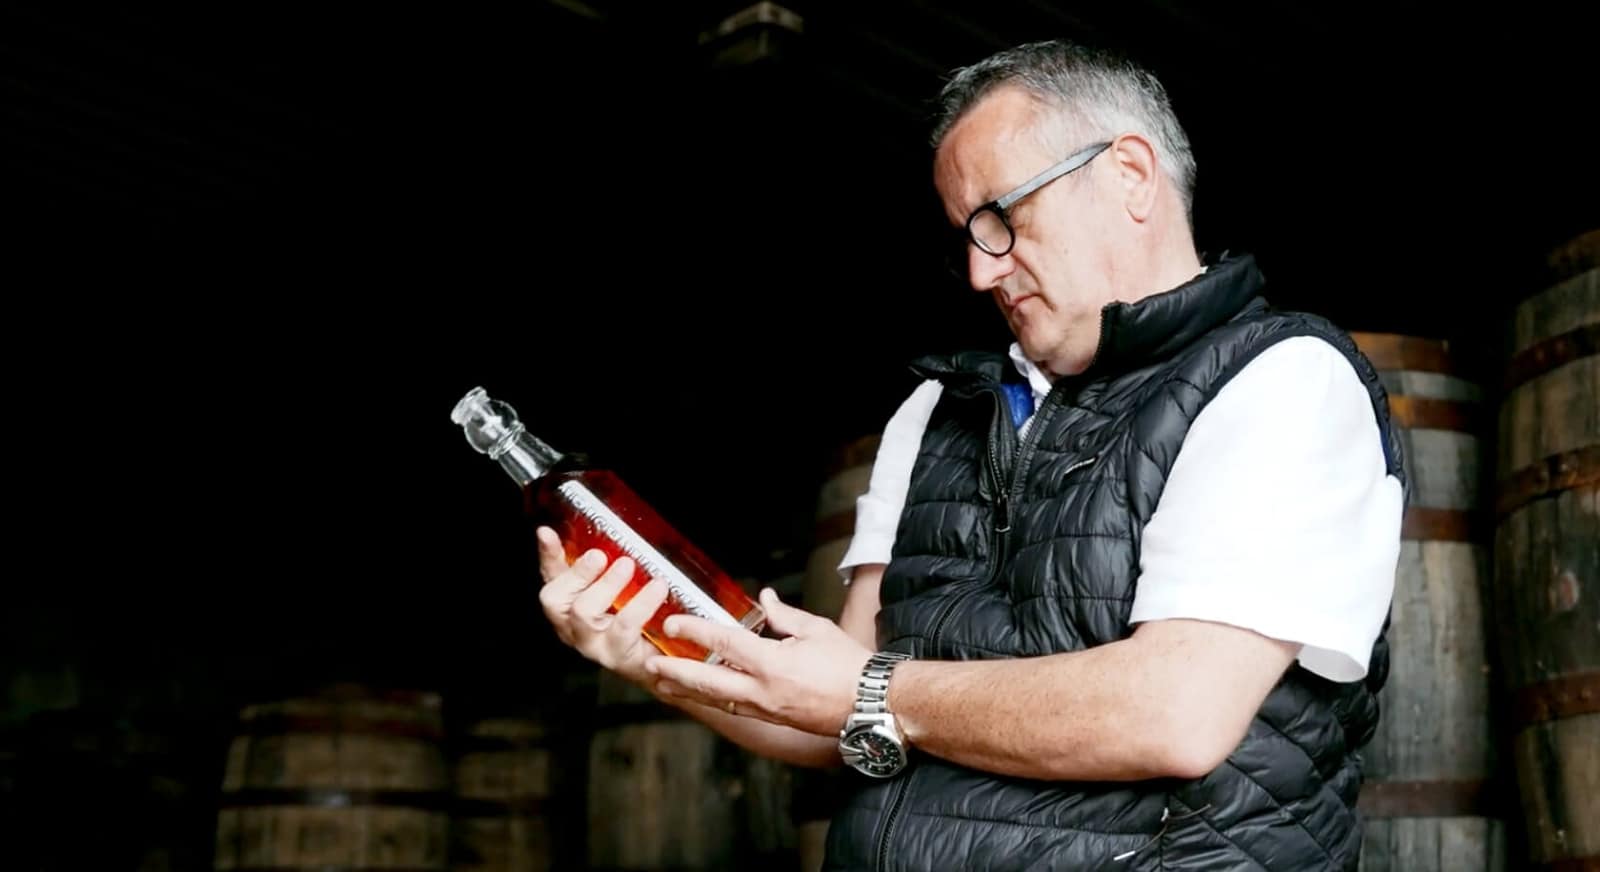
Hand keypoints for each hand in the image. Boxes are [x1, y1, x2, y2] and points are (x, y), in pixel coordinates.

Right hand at [536, 526, 668, 685]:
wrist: (662, 663)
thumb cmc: (637, 622)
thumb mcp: (621, 588)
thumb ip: (606, 565)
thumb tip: (604, 531)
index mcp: (569, 605)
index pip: (551, 575)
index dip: (548, 554)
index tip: (546, 533)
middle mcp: (572, 626)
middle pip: (556, 600)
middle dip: (576, 573)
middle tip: (599, 555)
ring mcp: (591, 644)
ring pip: (584, 613)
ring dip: (605, 585)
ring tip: (627, 565)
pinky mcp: (617, 655)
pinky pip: (624, 627)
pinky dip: (641, 604)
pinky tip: (657, 588)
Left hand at [645, 588, 871, 734]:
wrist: (872, 704)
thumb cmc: (849, 665)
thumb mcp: (816, 630)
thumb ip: (784, 616)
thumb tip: (764, 598)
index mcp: (773, 663)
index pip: (724, 644)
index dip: (695, 631)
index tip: (673, 622)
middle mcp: (762, 690)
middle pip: (707, 682)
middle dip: (675, 672)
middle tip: (650, 663)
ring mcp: (765, 709)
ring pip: (716, 700)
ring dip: (686, 690)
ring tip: (661, 682)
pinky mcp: (771, 719)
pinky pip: (733, 708)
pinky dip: (711, 699)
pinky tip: (699, 693)